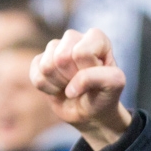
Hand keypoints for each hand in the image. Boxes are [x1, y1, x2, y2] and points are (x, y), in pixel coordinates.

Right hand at [31, 29, 131, 149]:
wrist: (91, 113)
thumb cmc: (104, 95)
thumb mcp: (114, 85)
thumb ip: (101, 77)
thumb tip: (71, 87)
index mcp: (97, 38)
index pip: (81, 53)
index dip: (86, 72)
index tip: (96, 78)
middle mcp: (74, 38)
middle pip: (61, 57)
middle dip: (72, 77)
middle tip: (83, 84)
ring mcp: (55, 48)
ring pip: (47, 66)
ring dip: (60, 84)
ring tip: (72, 86)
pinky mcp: (40, 61)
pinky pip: (37, 77)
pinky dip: (49, 89)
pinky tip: (59, 88)